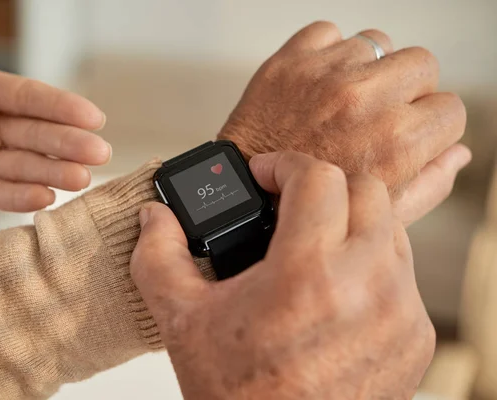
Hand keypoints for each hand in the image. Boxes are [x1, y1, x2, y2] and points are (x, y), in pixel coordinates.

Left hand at [0, 0, 110, 211]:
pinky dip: (20, 197)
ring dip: (54, 172)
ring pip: (24, 166)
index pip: (28, 97)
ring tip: (81, 178)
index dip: (61, 106)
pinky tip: (45, 197)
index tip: (93, 116)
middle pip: (35, 133)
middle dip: (68, 143)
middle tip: (99, 152)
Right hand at [131, 152, 435, 399]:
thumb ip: (159, 256)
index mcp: (306, 274)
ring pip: (391, 229)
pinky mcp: (414, 337)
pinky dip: (372, 264)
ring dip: (351, 222)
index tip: (266, 175)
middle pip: (367, 191)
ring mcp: (399, 313)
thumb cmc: (234, 394)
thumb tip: (154, 217)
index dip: (285, 164)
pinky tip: (336, 285)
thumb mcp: (181, 320)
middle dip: (324, 186)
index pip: (319, 177)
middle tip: (290, 205)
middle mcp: (366, 287)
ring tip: (312, 244)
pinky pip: (403, 274)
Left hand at [218, 21, 468, 224]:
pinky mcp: (289, 61)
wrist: (243, 196)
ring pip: (376, 44)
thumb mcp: (380, 215)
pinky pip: (328, 33)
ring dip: (365, 70)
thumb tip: (458, 152)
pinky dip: (325, 54)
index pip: (451, 108)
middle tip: (376, 115)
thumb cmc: (308, 208)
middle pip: (421, 64)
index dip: (430, 124)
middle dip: (406, 90)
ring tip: (339, 102)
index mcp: (397, 143)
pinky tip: (315, 86)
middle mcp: (365, 100)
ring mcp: (325, 75)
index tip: (409, 132)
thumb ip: (430, 183)